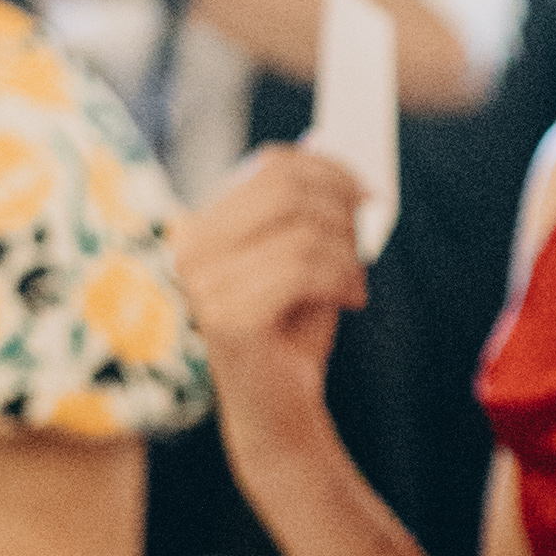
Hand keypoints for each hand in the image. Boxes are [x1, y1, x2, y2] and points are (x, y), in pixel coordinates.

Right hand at [171, 145, 371, 459]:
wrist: (278, 412)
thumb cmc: (291, 334)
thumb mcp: (303, 257)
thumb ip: (307, 205)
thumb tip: (324, 143)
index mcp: (201, 225)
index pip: (270, 166)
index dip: (330, 169)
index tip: (367, 192)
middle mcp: (189, 249)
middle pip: (286, 189)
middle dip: (342, 208)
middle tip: (366, 243)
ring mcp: (201, 283)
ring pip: (301, 232)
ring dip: (346, 255)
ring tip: (354, 284)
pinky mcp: (225, 317)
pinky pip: (302, 270)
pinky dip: (340, 280)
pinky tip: (350, 301)